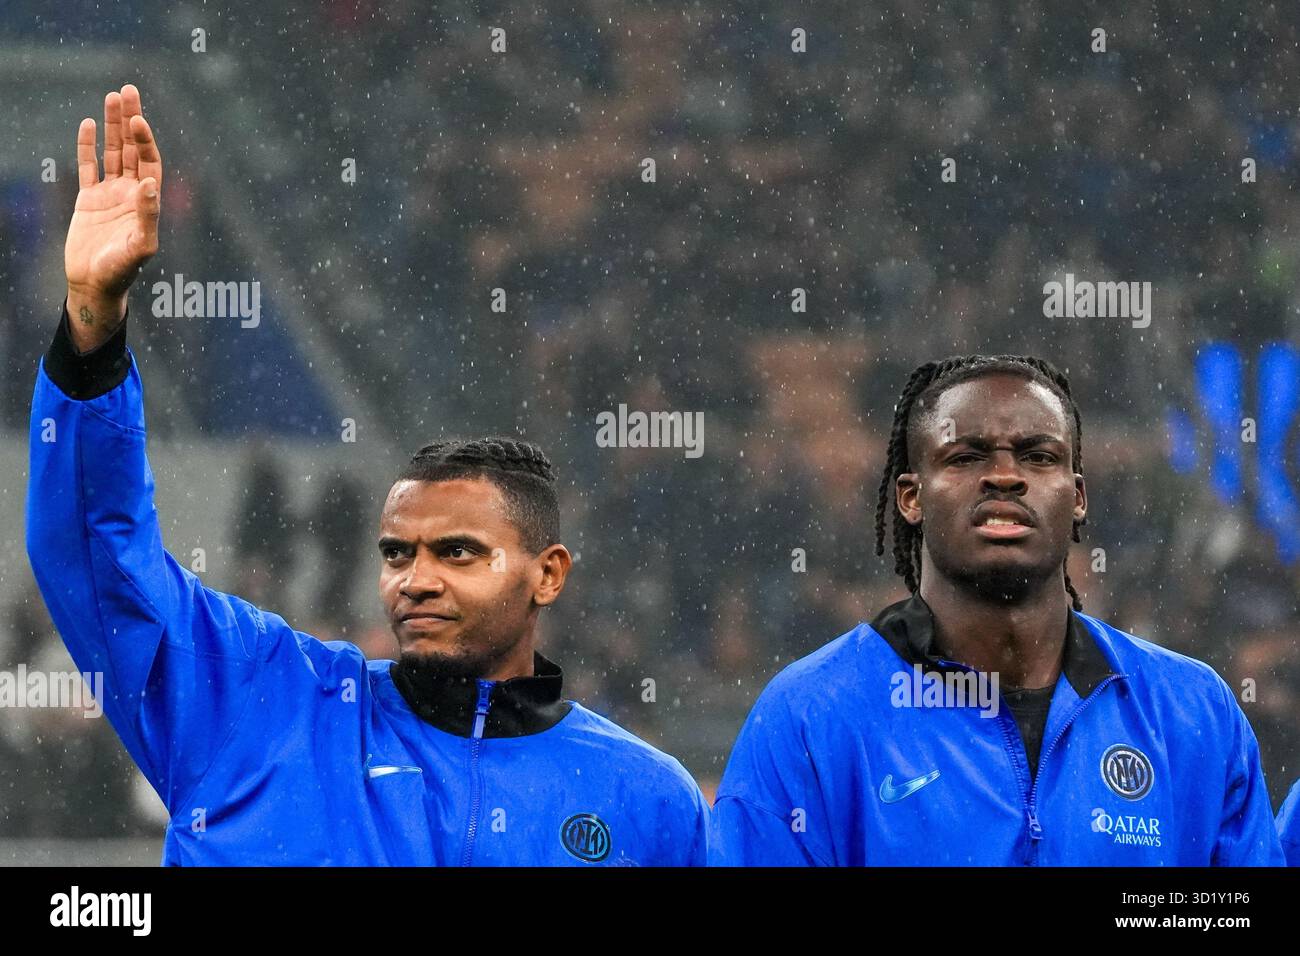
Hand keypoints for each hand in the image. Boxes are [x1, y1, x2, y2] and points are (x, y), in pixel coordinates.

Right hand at [64, 83, 162, 351]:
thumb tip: (150, 184)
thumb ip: (148, 216)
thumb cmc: (122, 272)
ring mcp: (110, 195)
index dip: (145, 140)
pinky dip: (89, 146)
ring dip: (113, 126)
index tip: (138, 120)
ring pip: (112, 153)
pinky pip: (88, 167)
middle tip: (129, 90)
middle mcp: (132, 194)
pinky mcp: (88, 200)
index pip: (150, 162)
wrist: (95, 285)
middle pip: (133, 149)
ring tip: (113, 96)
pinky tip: (90, 124)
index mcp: (147, 202)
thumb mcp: (140, 247)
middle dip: (132, 120)